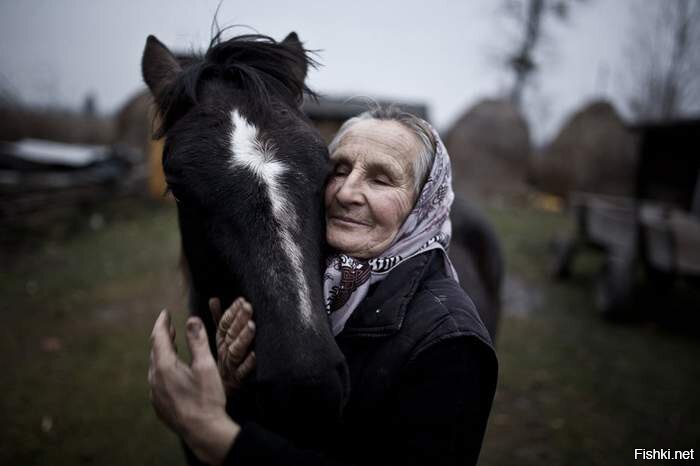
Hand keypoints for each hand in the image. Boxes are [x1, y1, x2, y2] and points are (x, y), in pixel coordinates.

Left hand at [148, 310, 238, 464]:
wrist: (204, 431)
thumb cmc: (207, 398)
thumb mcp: (206, 365)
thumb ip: (198, 341)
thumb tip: (192, 319)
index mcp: (165, 367)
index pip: (159, 338)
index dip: (162, 323)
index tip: (165, 313)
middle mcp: (155, 379)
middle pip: (155, 351)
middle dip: (162, 336)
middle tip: (169, 326)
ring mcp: (155, 394)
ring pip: (155, 367)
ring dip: (162, 353)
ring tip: (171, 345)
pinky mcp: (160, 405)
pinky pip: (157, 381)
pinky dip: (163, 369)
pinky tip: (172, 371)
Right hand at [209, 297, 256, 395]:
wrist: (217, 396)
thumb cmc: (222, 364)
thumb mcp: (220, 341)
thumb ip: (219, 320)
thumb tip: (214, 299)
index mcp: (221, 343)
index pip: (224, 324)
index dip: (232, 312)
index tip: (241, 300)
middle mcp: (224, 353)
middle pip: (231, 334)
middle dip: (239, 319)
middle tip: (248, 306)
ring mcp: (231, 366)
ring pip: (236, 350)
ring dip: (243, 338)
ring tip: (251, 326)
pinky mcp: (238, 381)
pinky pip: (243, 372)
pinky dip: (248, 364)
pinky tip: (255, 355)